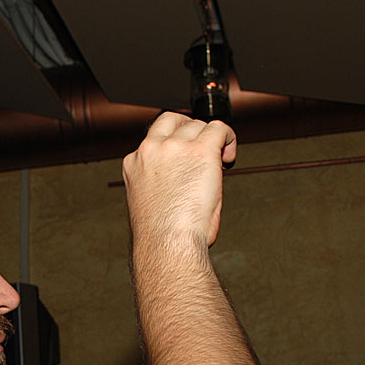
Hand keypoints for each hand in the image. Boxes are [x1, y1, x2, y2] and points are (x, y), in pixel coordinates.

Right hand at [122, 112, 236, 247]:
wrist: (167, 243)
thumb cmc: (160, 235)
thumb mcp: (150, 199)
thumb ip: (163, 178)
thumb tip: (188, 175)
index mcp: (135, 163)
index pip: (156, 137)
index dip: (175, 145)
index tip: (186, 161)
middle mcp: (152, 150)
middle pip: (175, 121)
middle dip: (191, 132)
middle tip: (204, 152)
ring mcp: (175, 147)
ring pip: (199, 124)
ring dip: (211, 140)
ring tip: (219, 161)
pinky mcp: (200, 150)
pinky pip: (219, 129)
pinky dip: (228, 139)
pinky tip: (228, 157)